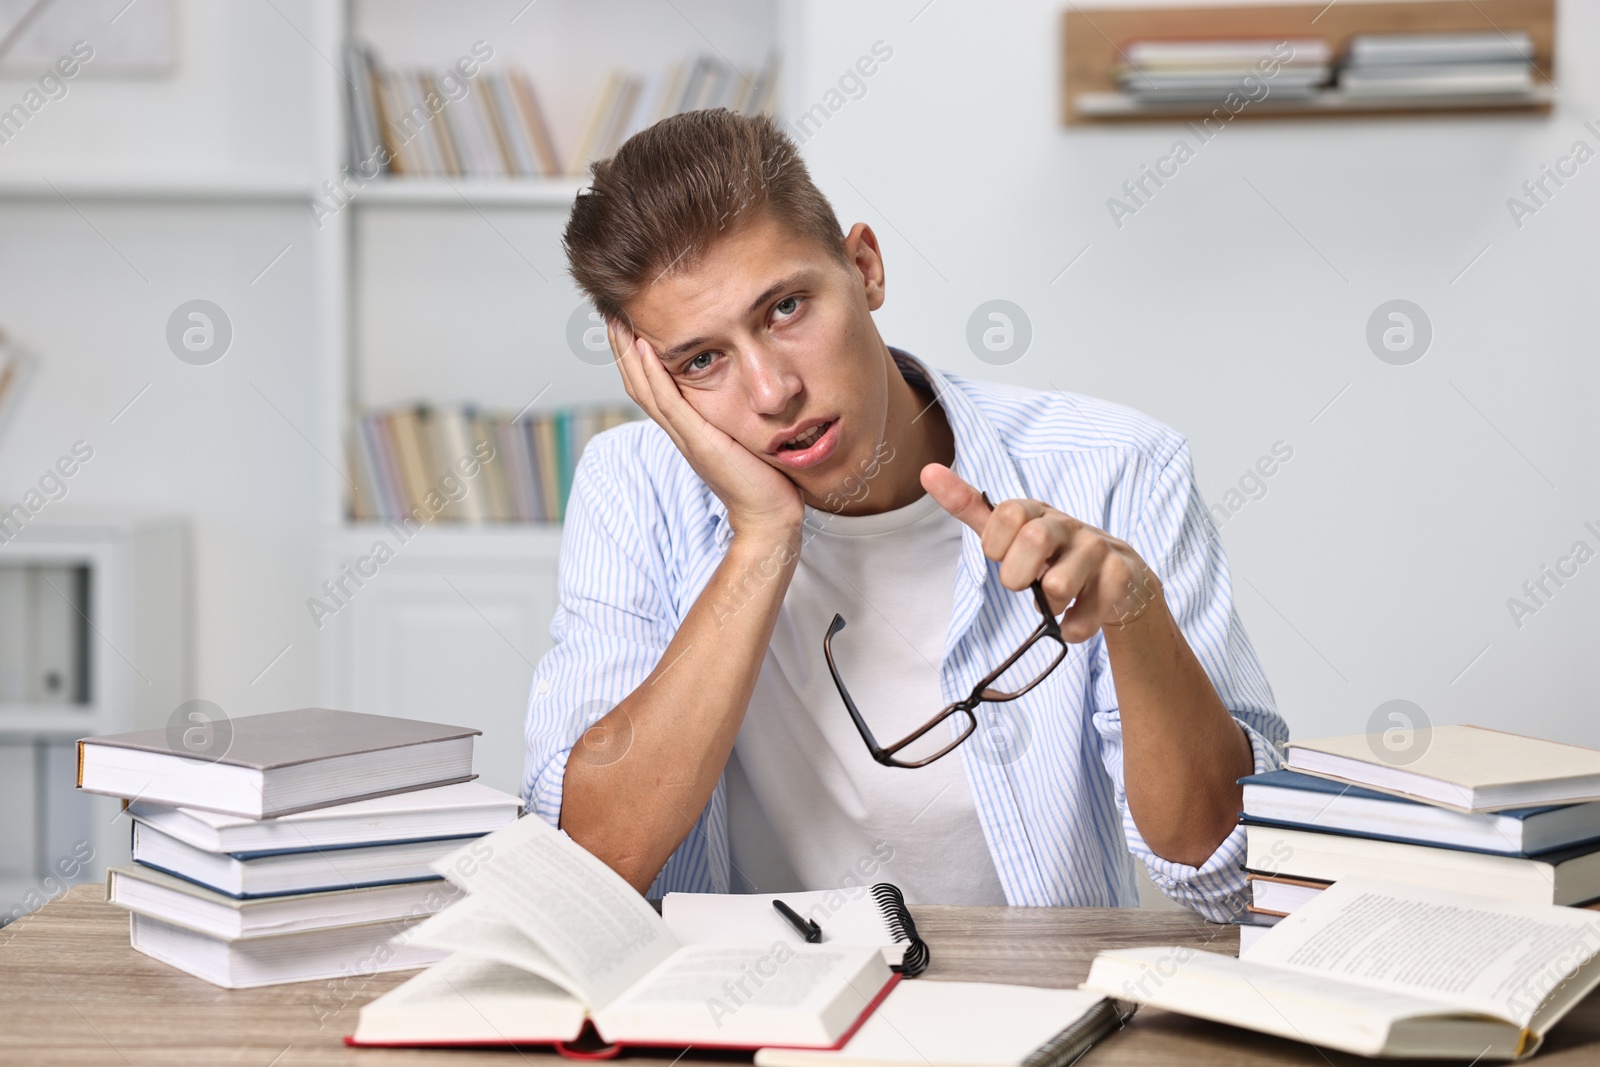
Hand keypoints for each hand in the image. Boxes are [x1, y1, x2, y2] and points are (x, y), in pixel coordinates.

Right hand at [609, 319, 803, 539]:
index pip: (651, 386)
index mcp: (687, 427)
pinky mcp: (698, 440)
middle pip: (638, 384)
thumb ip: (735, 413)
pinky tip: (644, 348)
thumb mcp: (744, 434)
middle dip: (623, 349)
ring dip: (628, 355)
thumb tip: (748, 387)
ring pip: (645, 389)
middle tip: (612, 316)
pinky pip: (668, 402)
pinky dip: (653, 374)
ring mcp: (685, 435)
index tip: (630, 325)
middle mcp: (680, 430)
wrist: (769, 515)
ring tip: (618, 323)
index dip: (636, 357)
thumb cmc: (764, 478)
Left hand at [921, 463, 1162, 641]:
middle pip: (1034, 540)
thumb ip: (971, 507)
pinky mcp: (1120, 578)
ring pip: (1059, 584)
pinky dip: (1072, 627)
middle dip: (1018, 576)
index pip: (1007, 513)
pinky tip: (1074, 619)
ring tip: (1055, 601)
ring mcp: (1098, 549)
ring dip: (1048, 606)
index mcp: (1038, 512)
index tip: (1003, 557)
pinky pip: (1085, 615)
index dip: (996, 543)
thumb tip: (927, 471)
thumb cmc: (1053, 554)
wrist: (1120, 579)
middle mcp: (1069, 525)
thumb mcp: (1012, 532)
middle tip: (1026, 584)